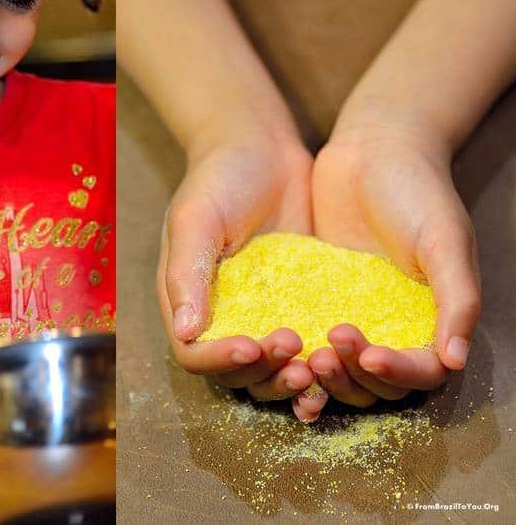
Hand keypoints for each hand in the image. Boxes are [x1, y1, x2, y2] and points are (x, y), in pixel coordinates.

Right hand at [157, 126, 319, 415]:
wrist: (262, 148)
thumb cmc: (218, 178)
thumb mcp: (195, 220)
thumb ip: (186, 274)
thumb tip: (185, 330)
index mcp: (188, 302)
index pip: (197, 354)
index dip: (221, 361)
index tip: (252, 347)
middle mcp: (223, 317)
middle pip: (236, 374)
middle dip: (264, 374)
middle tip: (295, 352)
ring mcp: (261, 314)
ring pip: (272, 371)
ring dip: (291, 378)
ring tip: (317, 365)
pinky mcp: (298, 305)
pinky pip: (305, 348)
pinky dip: (318, 364)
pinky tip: (341, 361)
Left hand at [307, 115, 480, 418]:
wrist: (371, 151)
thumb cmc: (418, 192)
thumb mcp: (444, 240)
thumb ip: (456, 299)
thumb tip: (455, 361)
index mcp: (431, 320)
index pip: (420, 373)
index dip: (398, 374)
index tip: (369, 355)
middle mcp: (392, 326)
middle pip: (375, 384)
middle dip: (352, 378)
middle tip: (324, 351)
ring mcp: (354, 315)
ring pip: (339, 369)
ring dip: (322, 374)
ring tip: (299, 350)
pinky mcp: (317, 301)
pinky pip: (306, 338)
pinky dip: (294, 355)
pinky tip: (275, 349)